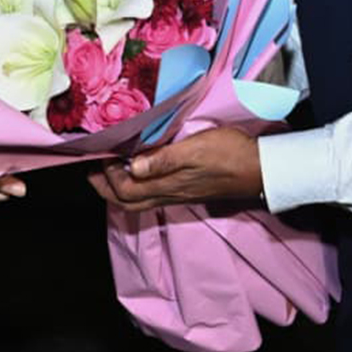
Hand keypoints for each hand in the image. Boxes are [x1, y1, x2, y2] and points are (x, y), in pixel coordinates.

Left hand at [88, 125, 263, 211]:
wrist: (259, 169)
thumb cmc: (229, 154)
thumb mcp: (196, 149)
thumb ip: (163, 159)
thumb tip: (131, 168)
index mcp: (166, 185)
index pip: (123, 189)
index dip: (106, 174)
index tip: (102, 152)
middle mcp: (167, 195)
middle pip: (124, 202)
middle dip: (103, 187)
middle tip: (92, 167)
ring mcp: (176, 195)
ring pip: (136, 200)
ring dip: (117, 188)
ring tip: (109, 168)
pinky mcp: (184, 191)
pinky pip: (150, 195)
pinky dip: (135, 186)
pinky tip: (137, 170)